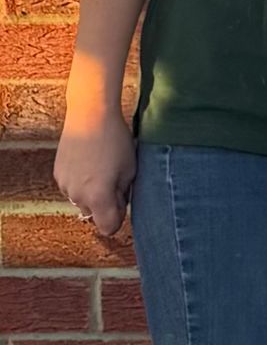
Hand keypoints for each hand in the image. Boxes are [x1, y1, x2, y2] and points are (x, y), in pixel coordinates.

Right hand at [53, 112, 134, 238]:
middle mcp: (78, 196)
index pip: (108, 228)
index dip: (118, 219)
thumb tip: (119, 206)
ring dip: (92, 191)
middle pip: (94, 213)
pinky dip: (82, 180)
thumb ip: (124, 194)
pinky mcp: (58, 174)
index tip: (123, 203)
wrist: (90, 116)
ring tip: (103, 165)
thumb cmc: (116, 141)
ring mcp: (65, 186)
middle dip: (106, 203)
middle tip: (117, 178)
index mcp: (99, 197)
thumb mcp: (130, 169)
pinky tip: (90, 160)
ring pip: (82, 200)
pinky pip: (73, 186)